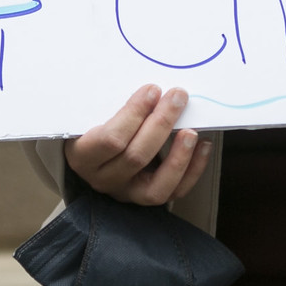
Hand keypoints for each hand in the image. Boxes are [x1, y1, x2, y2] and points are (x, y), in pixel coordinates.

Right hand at [65, 84, 212, 205]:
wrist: (93, 152)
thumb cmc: (95, 124)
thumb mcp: (95, 113)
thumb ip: (117, 104)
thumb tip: (154, 88)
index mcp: (82, 156)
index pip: (109, 140)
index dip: (134, 114)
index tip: (153, 90)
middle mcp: (103, 179)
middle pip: (135, 157)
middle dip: (161, 124)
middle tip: (177, 97)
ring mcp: (126, 192)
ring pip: (155, 187)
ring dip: (178, 157)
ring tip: (192, 132)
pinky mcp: (147, 197)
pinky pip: (174, 192)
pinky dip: (193, 170)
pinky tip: (203, 146)